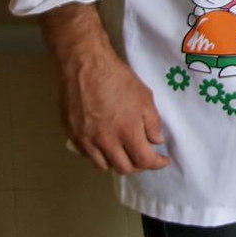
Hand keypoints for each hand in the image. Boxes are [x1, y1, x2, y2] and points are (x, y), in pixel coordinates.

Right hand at [57, 45, 168, 174]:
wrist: (85, 68)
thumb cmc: (119, 80)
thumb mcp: (145, 98)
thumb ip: (152, 123)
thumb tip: (156, 141)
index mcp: (127, 132)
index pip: (144, 160)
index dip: (156, 164)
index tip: (162, 160)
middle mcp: (106, 141)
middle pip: (124, 168)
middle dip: (138, 166)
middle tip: (143, 157)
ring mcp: (87, 140)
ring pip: (104, 165)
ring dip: (117, 163)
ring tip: (124, 152)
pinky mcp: (73, 135)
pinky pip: (88, 155)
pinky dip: (99, 155)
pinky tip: (106, 144)